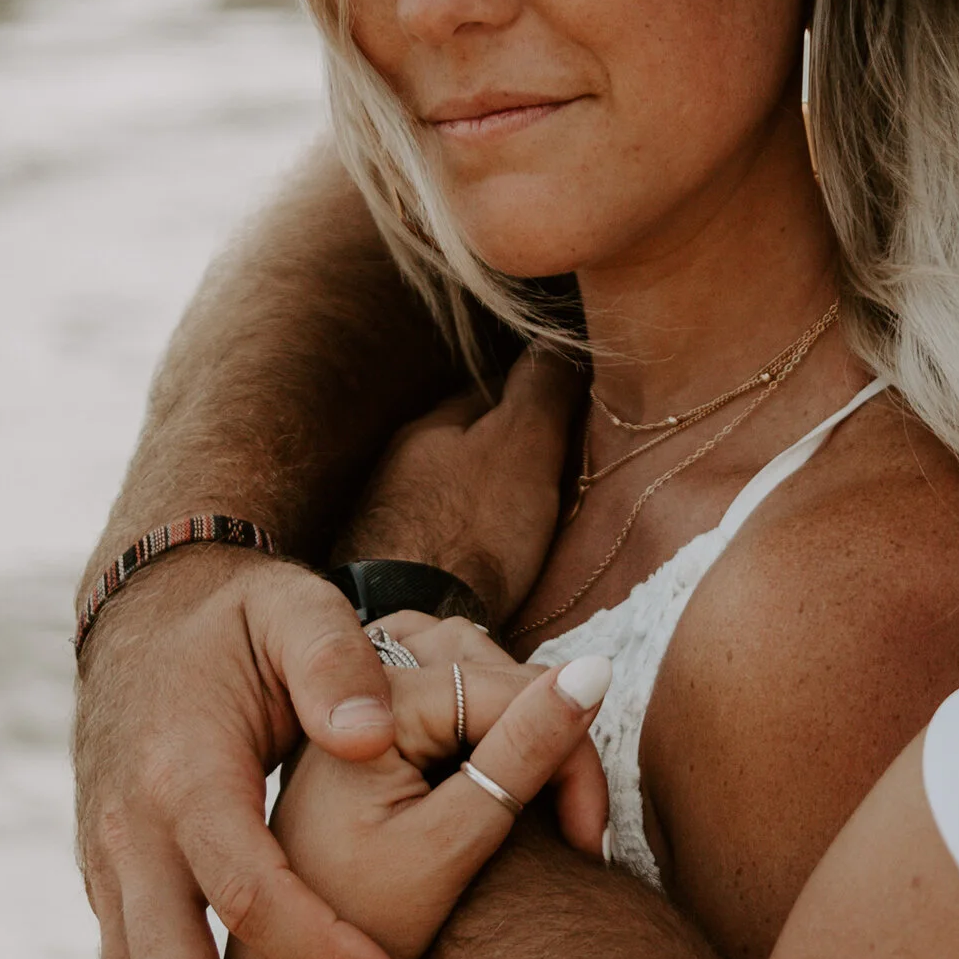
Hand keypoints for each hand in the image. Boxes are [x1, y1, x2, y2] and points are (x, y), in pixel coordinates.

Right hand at [75, 543, 414, 958]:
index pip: (242, 877)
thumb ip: (336, 664)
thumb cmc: (243, 619)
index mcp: (183, 771)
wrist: (144, 615)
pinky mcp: (110, 896)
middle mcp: (131, 833)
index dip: (311, 938)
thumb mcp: (295, 609)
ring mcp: (109, 872)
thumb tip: (370, 734)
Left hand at [258, 637, 613, 958]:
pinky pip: (458, 707)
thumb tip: (597, 669)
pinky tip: (505, 798)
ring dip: (527, 738)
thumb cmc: (363, 928)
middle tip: (577, 837)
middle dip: (554, 747)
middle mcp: (363, 687)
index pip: (510, 690)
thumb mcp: (451, 845)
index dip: (571, 758)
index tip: (588, 844)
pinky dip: (495, 742)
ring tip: (544, 816)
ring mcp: (369, 705)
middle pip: (498, 677)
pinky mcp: (377, 731)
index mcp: (373, 705)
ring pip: (483, 683)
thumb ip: (523, 755)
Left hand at [349, 353, 579, 627]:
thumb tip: (559, 339)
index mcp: (433, 424)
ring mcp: (387, 516)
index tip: (571, 409)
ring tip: (525, 517)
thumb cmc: (472, 527)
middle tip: (556, 466)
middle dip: (505, 448)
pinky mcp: (389, 568)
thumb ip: (542, 389)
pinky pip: (439, 537)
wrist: (411, 619)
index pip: (491, 389)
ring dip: (483, 496)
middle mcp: (400, 463)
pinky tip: (486, 560)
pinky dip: (466, 538)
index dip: (536, 395)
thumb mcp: (523, 445)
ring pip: (450, 490)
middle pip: (467, 443)